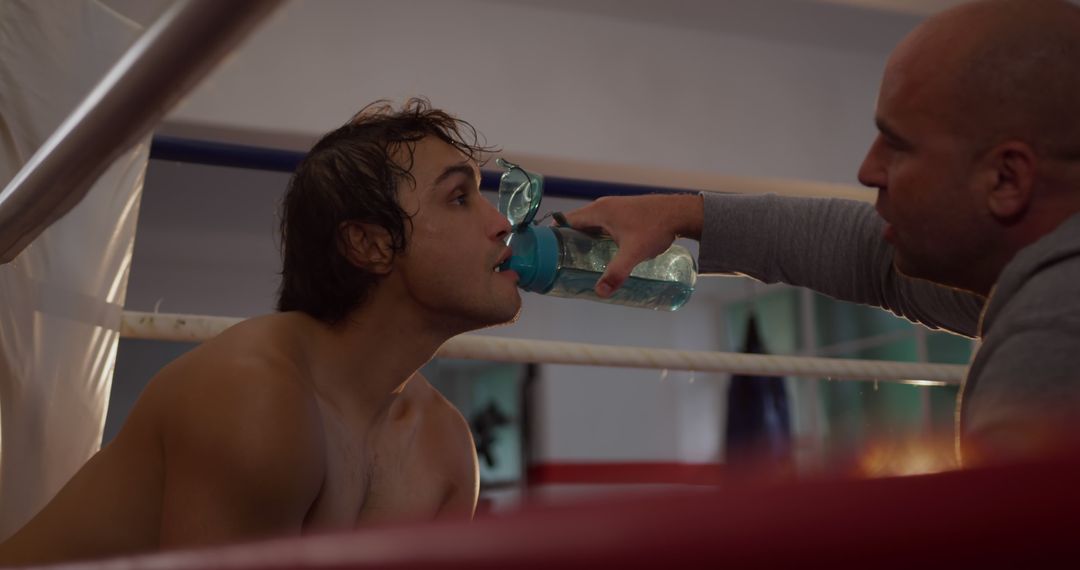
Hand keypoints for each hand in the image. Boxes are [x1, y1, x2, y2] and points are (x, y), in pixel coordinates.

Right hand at [561, 194, 702, 296]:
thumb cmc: (655, 229)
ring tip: (580, 261)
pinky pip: (603, 224)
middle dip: (569, 241)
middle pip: (577, 224)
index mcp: (599, 211)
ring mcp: (615, 207)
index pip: (566, 221)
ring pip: (591, 224)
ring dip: (585, 239)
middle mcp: (603, 206)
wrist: (680, 213)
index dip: (555, 235)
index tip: (548, 252)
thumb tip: (600, 292)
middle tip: (563, 262)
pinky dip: (598, 236)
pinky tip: (603, 252)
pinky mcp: (624, 212)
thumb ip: (616, 272)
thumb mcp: (633, 253)